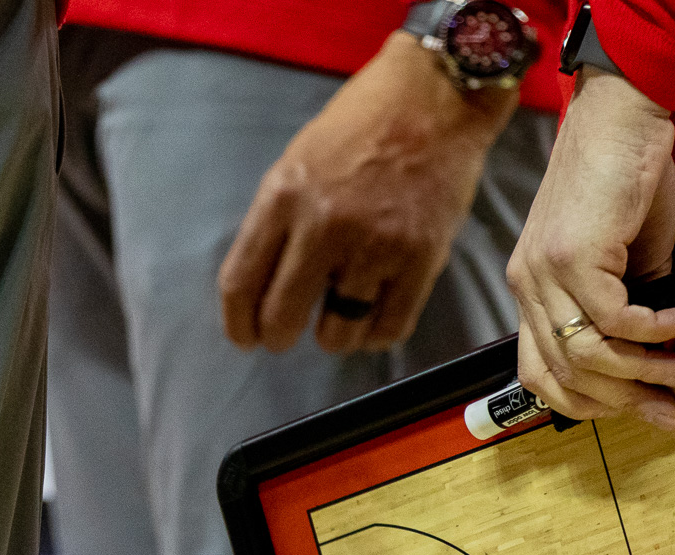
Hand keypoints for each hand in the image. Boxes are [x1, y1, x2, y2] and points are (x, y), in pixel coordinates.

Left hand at [220, 33, 516, 354]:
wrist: (435, 98)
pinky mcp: (421, 260)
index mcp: (283, 196)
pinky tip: (372, 317)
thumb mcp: (298, 160)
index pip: (241, 282)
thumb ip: (278, 219)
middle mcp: (324, 225)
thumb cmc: (361, 124)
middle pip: (283, 318)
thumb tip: (264, 284)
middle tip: (288, 334)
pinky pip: (389, 328)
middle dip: (279, 337)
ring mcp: (375, 245)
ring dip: (333, 335)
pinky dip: (375, 334)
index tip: (246, 338)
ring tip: (339, 317)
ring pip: (337, 334)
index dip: (239, 324)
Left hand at [507, 68, 674, 431]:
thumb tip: (658, 357)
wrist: (622, 116)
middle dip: (622, 404)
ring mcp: (545, 271)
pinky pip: (615, 319)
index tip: (635, 410)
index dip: (586, 403)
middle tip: (669, 411)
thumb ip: (632, 307)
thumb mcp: (625, 258)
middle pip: (562, 375)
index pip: (538, 373)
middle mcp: (527, 284)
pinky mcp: (574, 255)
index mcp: (532, 288)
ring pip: (587, 355)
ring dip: (643, 373)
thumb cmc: (625, 179)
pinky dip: (654, 331)